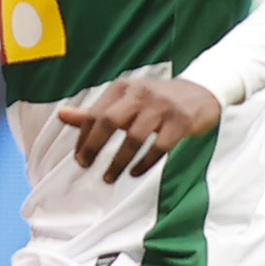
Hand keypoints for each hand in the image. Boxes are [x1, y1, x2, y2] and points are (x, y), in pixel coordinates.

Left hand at [55, 76, 221, 183]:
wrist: (203, 89)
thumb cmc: (156, 100)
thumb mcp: (125, 100)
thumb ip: (95, 111)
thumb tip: (61, 115)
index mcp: (123, 88)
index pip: (94, 114)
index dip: (83, 138)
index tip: (80, 158)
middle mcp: (140, 93)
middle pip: (109, 121)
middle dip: (93, 147)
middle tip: (86, 166)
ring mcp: (162, 107)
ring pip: (133, 137)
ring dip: (118, 161)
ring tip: (109, 177)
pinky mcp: (181, 121)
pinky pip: (159, 146)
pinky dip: (145, 162)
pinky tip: (135, 173)